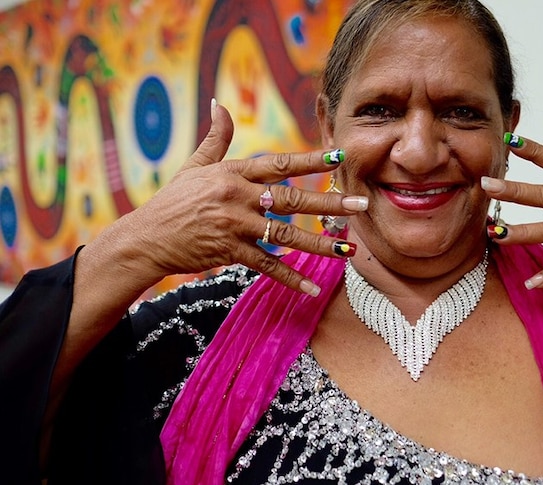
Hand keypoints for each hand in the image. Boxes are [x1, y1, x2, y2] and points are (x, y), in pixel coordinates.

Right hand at [112, 101, 366, 294]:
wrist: (147, 238)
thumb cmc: (174, 201)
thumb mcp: (194, 166)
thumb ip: (216, 138)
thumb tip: (220, 104)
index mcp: (233, 173)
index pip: (279, 163)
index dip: (311, 160)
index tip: (339, 156)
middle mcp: (237, 197)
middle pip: (291, 199)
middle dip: (329, 202)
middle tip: (361, 204)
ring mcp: (234, 226)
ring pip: (286, 235)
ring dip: (321, 243)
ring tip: (350, 249)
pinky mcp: (230, 252)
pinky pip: (267, 265)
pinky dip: (290, 277)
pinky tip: (313, 287)